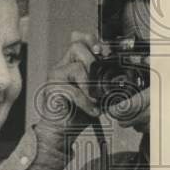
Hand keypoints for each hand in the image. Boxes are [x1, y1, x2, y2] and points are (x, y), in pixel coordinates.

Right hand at [35, 31, 101, 152]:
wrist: (60, 130)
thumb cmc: (77, 111)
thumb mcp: (95, 92)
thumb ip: (101, 79)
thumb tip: (118, 71)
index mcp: (71, 63)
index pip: (78, 39)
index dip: (92, 40)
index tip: (104, 51)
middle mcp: (61, 66)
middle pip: (76, 46)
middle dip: (94, 62)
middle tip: (101, 80)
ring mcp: (54, 77)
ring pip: (76, 67)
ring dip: (91, 85)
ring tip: (96, 99)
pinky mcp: (52, 90)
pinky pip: (74, 91)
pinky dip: (87, 103)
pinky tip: (92, 110)